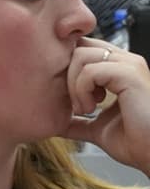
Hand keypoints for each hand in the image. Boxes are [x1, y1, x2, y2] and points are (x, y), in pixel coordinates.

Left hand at [63, 37, 149, 173]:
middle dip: (65, 74)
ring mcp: (129, 65)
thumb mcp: (96, 128)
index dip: (64, 69)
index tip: (66, 96)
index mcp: (117, 69)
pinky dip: (81, 91)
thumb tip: (54, 123)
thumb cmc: (134, 142)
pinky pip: (90, 71)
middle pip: (77, 47)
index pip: (81, 49)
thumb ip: (76, 122)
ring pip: (80, 56)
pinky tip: (91, 108)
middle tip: (73, 104)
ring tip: (84, 108)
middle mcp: (124, 61)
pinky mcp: (131, 74)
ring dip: (73, 85)